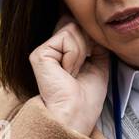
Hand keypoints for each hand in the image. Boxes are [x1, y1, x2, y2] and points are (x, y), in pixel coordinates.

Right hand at [30, 13, 110, 135]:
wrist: (77, 114)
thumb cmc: (87, 97)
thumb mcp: (99, 63)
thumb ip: (95, 42)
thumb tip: (93, 24)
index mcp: (63, 52)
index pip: (77, 26)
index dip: (89, 34)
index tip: (93, 53)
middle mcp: (52, 49)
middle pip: (77, 24)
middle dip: (89, 45)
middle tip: (82, 70)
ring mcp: (44, 51)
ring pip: (73, 29)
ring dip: (82, 54)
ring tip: (73, 73)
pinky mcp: (40, 54)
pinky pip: (67, 38)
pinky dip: (74, 56)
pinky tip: (67, 72)